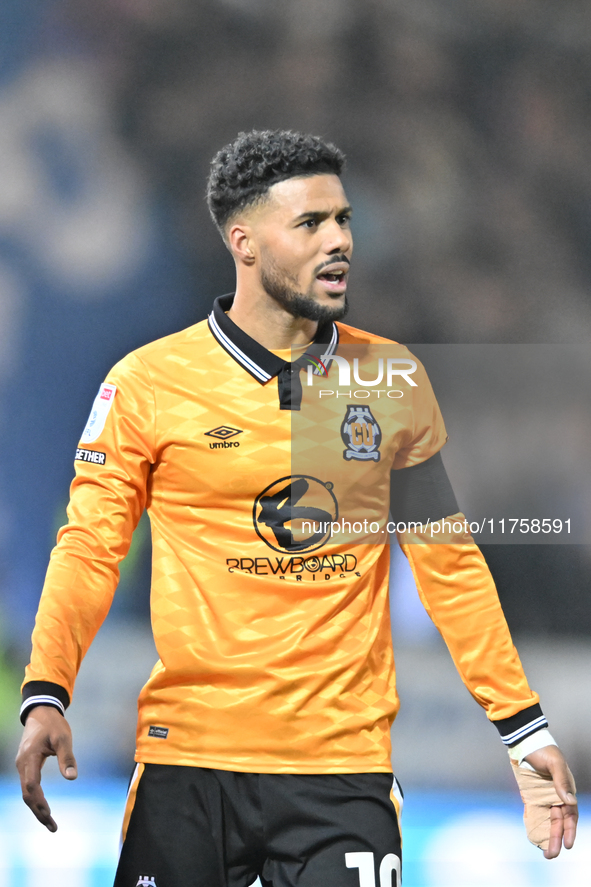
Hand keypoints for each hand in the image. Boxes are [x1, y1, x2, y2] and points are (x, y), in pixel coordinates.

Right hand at [15, 706, 77, 831]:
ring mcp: (21, 765)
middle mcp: (22, 764)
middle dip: (38, 812)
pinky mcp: (25, 765)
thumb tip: (72, 778)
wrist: (40, 711)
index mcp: (29, 758)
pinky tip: (43, 806)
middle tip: (53, 827)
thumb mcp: (63, 737)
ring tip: (49, 821)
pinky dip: (35, 798)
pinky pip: (28, 786)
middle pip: (27, 794)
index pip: (32, 786)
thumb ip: (67, 757)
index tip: (50, 814)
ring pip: (26, 792)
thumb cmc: (53, 724)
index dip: (39, 802)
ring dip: (36, 807)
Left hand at [521, 745, 577, 858]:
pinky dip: (536, 826)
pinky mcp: (532, 795)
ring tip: (546, 853)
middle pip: (558, 821)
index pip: (569, 815)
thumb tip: (568, 799)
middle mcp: (556, 796)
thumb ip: (561, 781)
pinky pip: (536, 813)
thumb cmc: (544, 750)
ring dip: (548, 836)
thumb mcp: (555, 763)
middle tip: (552, 855)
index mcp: (565, 790)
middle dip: (557, 838)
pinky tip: (535, 838)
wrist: (527, 742)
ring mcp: (544, 797)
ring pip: (548, 821)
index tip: (567, 844)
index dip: (569, 830)